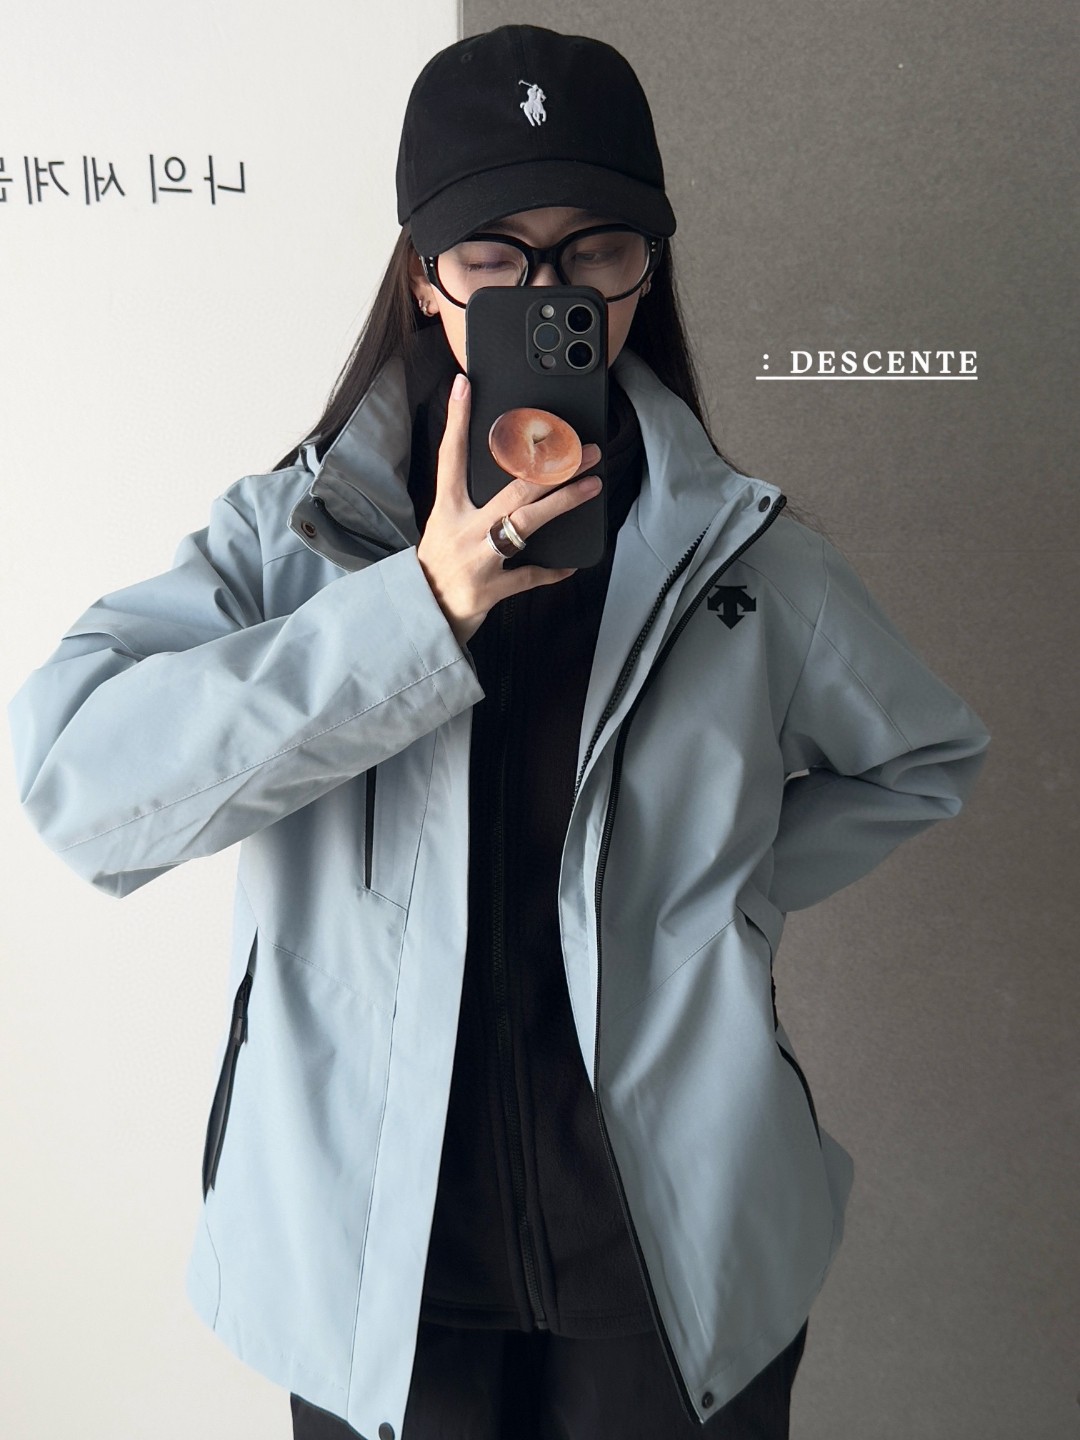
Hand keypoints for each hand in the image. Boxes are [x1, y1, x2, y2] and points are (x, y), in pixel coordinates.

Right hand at [416, 374, 602, 646]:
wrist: (421, 615)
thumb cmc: (437, 567)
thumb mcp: (445, 528)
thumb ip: (472, 505)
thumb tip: (514, 478)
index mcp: (447, 510)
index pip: (451, 457)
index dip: (456, 420)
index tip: (464, 386)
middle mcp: (462, 530)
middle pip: (513, 490)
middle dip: (553, 467)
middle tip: (584, 450)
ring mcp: (477, 559)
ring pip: (526, 524)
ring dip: (563, 503)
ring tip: (592, 487)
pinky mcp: (489, 589)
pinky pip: (529, 577)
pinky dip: (551, 572)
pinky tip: (571, 565)